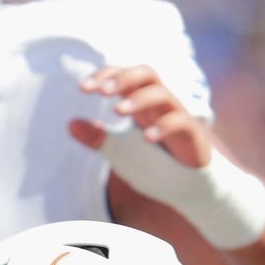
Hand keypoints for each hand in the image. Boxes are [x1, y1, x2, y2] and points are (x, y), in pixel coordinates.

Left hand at [68, 64, 264, 250]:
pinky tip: (145, 138)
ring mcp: (179, 118)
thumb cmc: (156, 167)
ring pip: (163, 95)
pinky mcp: (194, 136)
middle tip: (101, 92)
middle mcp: (161, 106)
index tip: (83, 88)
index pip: (126, 77)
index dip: (106, 76)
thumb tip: (70, 124)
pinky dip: (162, 127)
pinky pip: (182, 123)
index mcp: (142, 105)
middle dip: (123, 78)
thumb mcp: (120, 154)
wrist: (191, 190)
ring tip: (117, 112)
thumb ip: (98, 139)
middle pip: (147, 74)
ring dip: (138, 100)